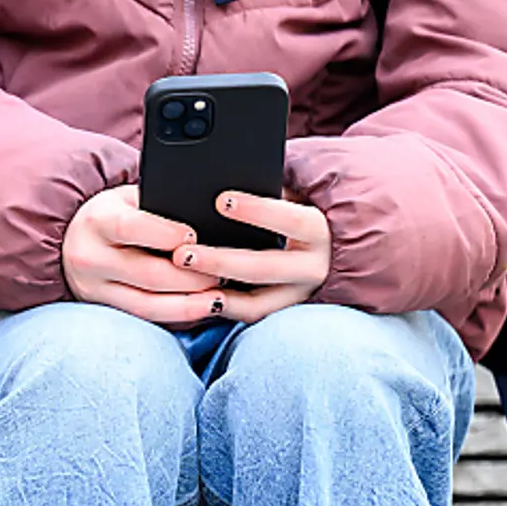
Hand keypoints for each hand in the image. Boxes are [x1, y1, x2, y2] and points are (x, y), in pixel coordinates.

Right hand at [62, 185, 220, 325]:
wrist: (72, 239)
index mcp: (96, 220)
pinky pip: (144, 317)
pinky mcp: (101, 308)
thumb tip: (209, 220)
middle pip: (147, 273)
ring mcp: (92, 288)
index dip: (167, 234)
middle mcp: (88, 257)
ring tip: (219, 299)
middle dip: (191, 276)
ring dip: (188, 304)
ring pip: (147, 304)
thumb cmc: (117, 212)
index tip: (196, 237)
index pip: (131, 227)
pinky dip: (175, 316)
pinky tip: (201, 310)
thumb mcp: (131, 199)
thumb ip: (160, 207)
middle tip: (224, 273)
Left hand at [171, 191, 332, 320]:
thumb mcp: (292, 198)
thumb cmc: (296, 214)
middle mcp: (313, 268)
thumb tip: (224, 190)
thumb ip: (269, 194)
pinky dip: (217, 309)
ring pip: (254, 302)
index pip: (291, 220)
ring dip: (213, 293)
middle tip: (183, 254)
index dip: (257, 211)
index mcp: (317, 232)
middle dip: (221, 262)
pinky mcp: (280, 312)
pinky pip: (246, 316)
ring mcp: (297, 295)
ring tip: (182, 285)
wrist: (324, 251)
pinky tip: (189, 300)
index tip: (221, 200)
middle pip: (264, 268)